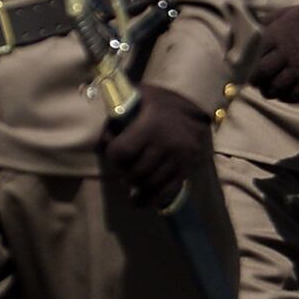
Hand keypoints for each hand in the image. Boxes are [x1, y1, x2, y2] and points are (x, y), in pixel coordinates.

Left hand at [99, 87, 211, 211]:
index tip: (113, 151)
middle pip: (135, 172)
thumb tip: (102, 145)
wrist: (196, 103)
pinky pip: (167, 191)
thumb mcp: (136, 97)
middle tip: (123, 167)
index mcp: (151, 125)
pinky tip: (139, 202)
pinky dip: (151, 200)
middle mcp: (166, 144)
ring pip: (150, 185)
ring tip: (131, 180)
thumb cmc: (160, 101)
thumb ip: (116, 118)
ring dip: (136, 186)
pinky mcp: (187, 168)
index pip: (121, 152)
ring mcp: (179, 159)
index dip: (112, 155)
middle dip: (124, 172)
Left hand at [252, 6, 298, 104]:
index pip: (252, 55)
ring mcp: (298, 69)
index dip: (248, 63)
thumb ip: (270, 20)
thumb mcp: (290, 13)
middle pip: (261, 73)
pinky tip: (286, 94)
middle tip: (256, 82)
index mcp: (276, 36)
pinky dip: (287, 97)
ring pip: (275, 87)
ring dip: (269, 91)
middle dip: (256, 80)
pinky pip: (294, 96)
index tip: (248, 68)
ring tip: (269, 90)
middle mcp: (284, 54)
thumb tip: (253, 25)